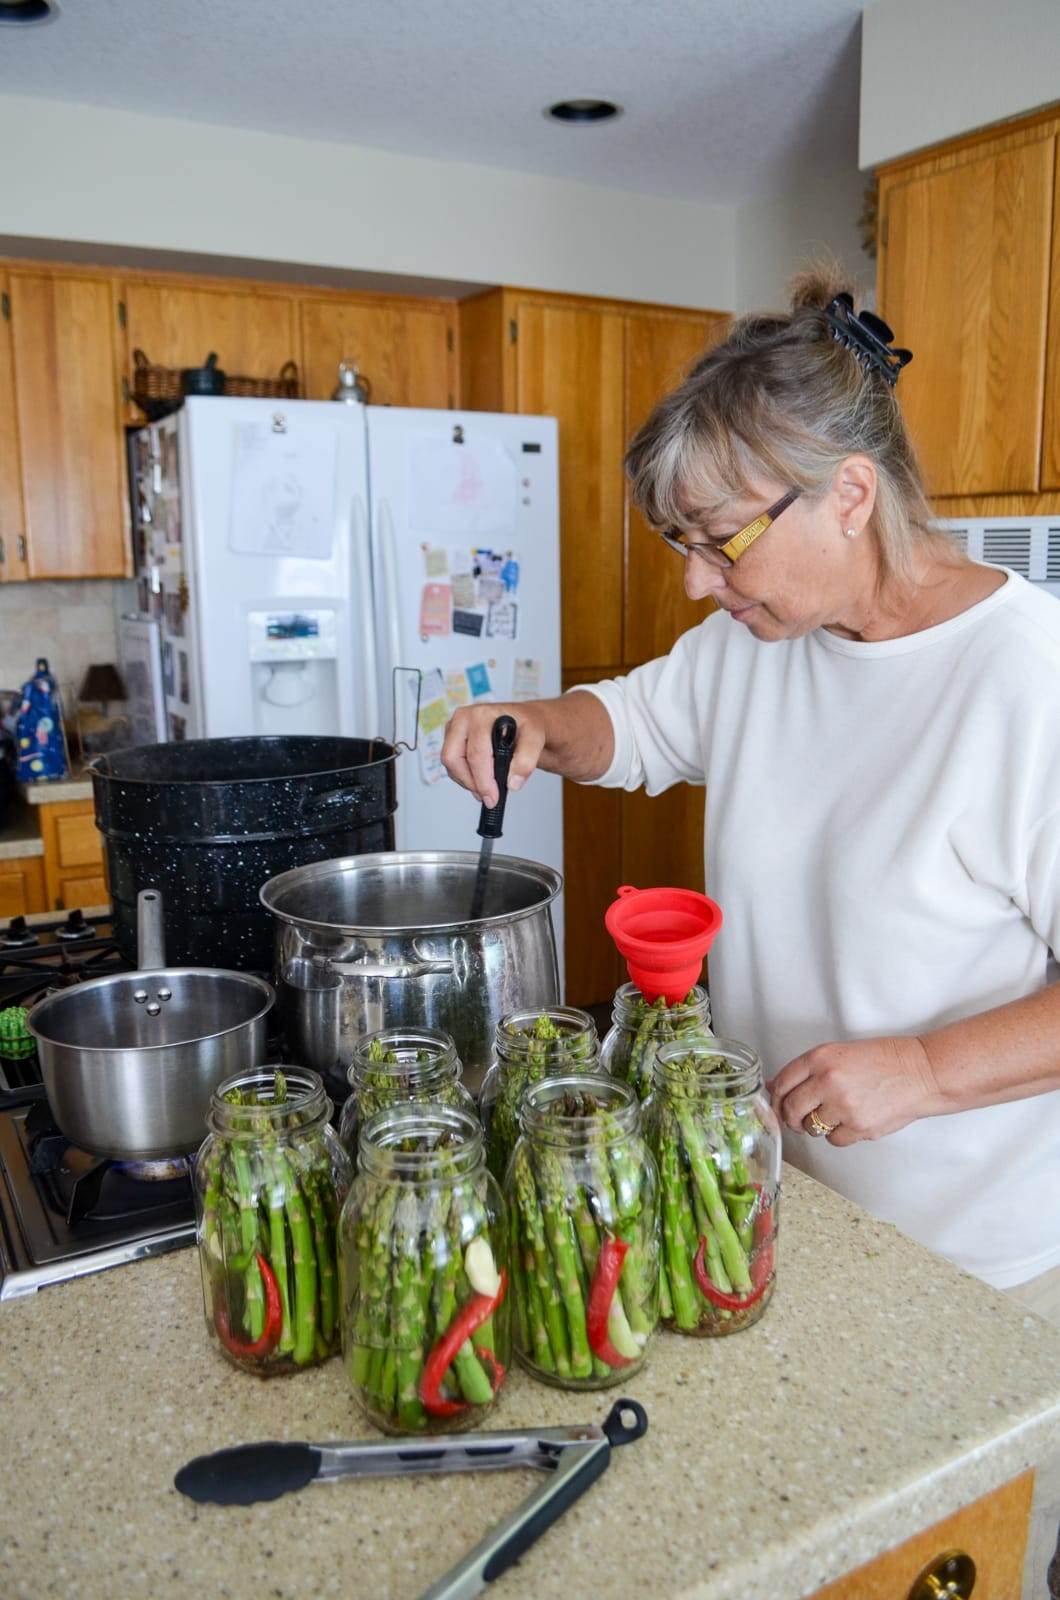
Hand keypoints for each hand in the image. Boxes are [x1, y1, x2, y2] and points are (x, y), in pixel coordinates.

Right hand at [441, 703, 546, 807]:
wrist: (522, 720)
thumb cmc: (526, 726)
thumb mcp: (535, 739)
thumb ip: (526, 760)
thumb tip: (512, 783)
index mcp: (481, 715)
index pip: (476, 753)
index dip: (483, 780)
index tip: (494, 797)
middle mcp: (463, 718)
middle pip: (453, 759)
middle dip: (471, 783)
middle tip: (489, 797)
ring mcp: (454, 728)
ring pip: (450, 764)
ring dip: (467, 781)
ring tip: (488, 789)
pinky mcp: (451, 738)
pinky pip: (451, 765)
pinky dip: (465, 777)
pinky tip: (481, 780)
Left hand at [766, 1035, 940, 1145]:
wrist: (921, 1072)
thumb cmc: (885, 1061)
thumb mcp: (842, 1053)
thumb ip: (808, 1070)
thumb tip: (777, 1086)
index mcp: (822, 1057)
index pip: (783, 1081)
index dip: (776, 1097)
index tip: (778, 1103)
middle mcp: (829, 1080)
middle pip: (790, 1108)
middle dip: (791, 1117)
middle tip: (798, 1119)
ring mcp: (843, 1105)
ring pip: (811, 1128)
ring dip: (817, 1126)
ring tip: (835, 1114)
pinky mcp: (859, 1127)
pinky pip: (834, 1140)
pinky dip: (839, 1135)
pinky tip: (851, 1121)